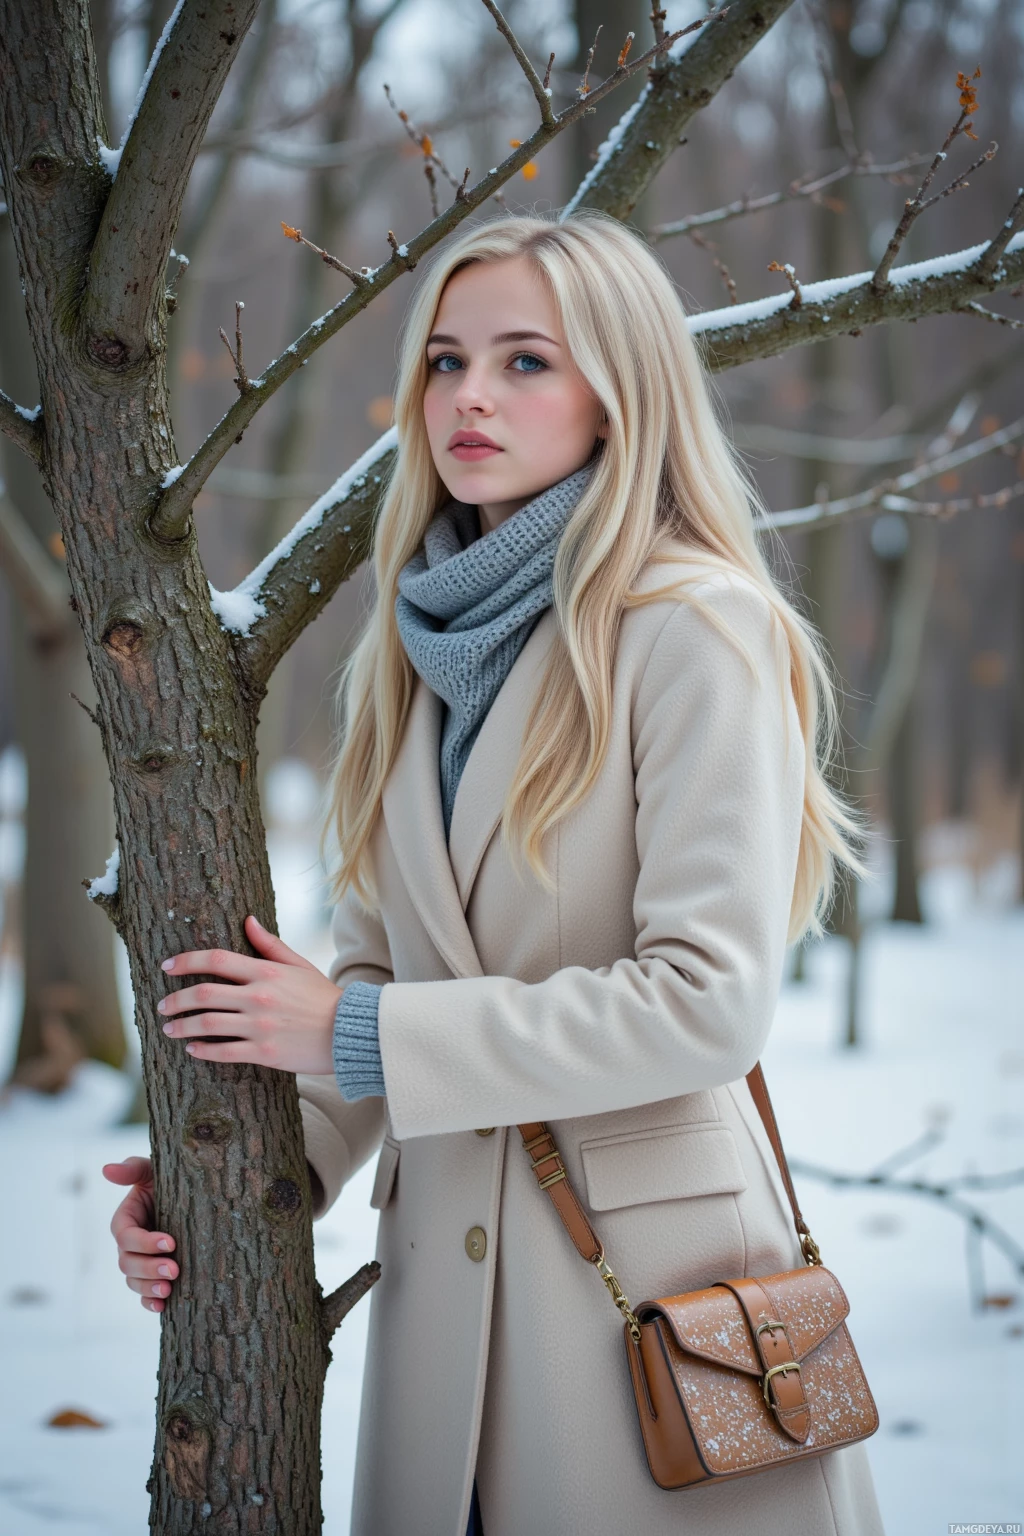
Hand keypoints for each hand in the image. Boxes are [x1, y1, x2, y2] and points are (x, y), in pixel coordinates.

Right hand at [102, 1156, 177, 1312]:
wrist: (188, 1193)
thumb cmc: (167, 1177)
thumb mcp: (151, 1170)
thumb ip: (131, 1169)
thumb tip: (107, 1169)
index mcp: (125, 1221)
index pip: (126, 1237)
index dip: (144, 1242)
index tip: (170, 1242)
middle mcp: (129, 1245)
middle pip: (128, 1263)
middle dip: (150, 1268)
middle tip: (174, 1269)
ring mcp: (140, 1261)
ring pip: (134, 1281)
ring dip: (149, 1288)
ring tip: (169, 1289)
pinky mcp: (152, 1274)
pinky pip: (144, 1294)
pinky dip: (150, 1302)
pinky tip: (163, 1306)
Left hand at [156, 915, 339, 1073]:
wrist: (349, 1032)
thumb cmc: (323, 997)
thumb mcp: (299, 965)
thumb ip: (270, 944)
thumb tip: (248, 920)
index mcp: (265, 972)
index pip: (216, 960)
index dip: (186, 961)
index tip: (167, 967)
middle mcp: (258, 997)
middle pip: (203, 994)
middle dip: (176, 1000)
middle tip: (162, 1006)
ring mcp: (259, 1027)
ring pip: (207, 1025)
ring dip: (182, 1027)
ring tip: (169, 1029)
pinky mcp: (263, 1053)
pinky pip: (223, 1052)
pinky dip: (202, 1051)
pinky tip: (193, 1049)